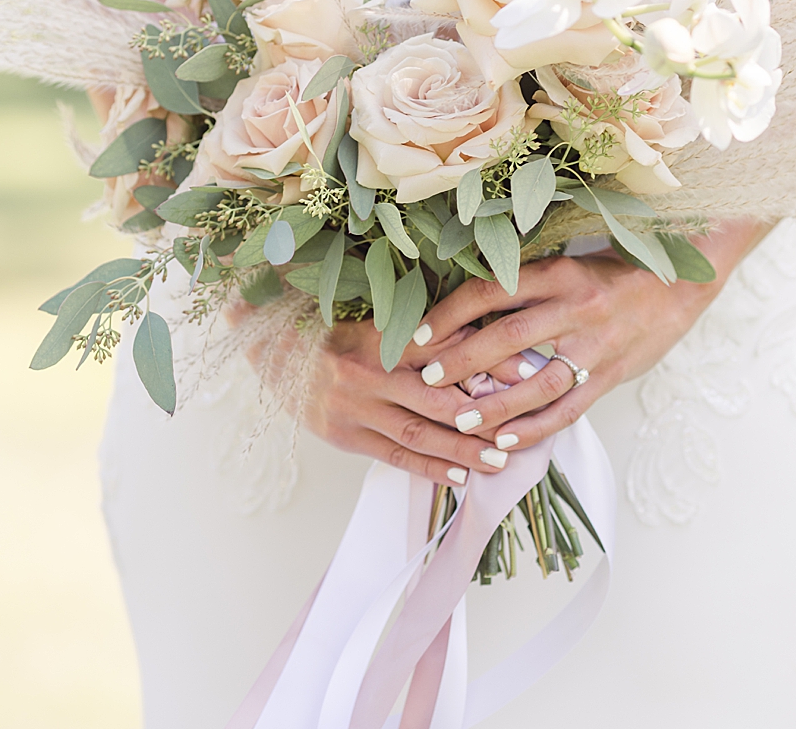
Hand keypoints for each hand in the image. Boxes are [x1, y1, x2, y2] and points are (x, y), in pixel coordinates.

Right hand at [231, 306, 508, 486]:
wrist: (266, 347)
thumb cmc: (329, 328)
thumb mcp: (374, 318)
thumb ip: (421, 330)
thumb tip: (480, 339)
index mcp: (381, 335)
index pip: (445, 348)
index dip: (488, 359)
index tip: (528, 368)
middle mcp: (369, 372)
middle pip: (436, 399)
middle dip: (482, 417)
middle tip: (522, 427)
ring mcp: (354, 408)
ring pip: (417, 433)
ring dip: (461, 450)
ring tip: (499, 462)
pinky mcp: (343, 434)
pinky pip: (393, 455)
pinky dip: (428, 467)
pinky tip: (459, 477)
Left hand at [414, 222, 767, 450]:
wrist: (678, 288)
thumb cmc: (611, 275)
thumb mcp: (566, 266)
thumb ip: (523, 286)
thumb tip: (461, 307)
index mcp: (558, 273)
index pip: (492, 291)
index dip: (451, 313)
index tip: (419, 332)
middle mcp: (575, 307)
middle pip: (508, 335)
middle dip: (463, 359)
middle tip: (426, 378)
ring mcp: (594, 346)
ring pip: (537, 381)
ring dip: (495, 405)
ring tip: (459, 421)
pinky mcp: (607, 377)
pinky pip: (567, 409)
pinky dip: (533, 429)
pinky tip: (504, 442)